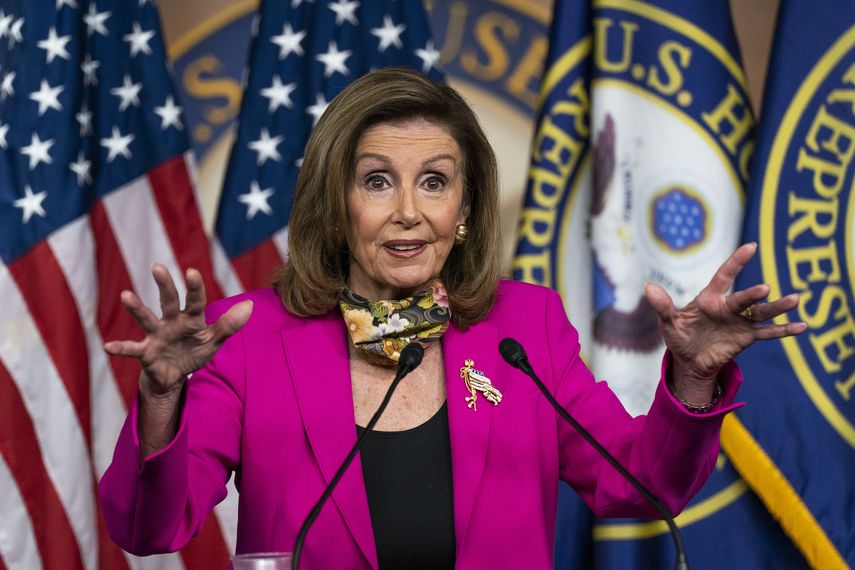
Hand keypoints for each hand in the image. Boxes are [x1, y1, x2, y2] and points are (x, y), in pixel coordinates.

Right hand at [104, 264, 251, 397]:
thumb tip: (249, 305)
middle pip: (169, 301)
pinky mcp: (146, 352)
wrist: (175, 376)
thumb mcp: (214, 341)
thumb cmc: (194, 352)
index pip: (196, 301)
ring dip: (137, 308)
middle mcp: (172, 322)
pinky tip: (108, 345)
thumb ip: (229, 325)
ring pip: (147, 319)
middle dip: (165, 285)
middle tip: (158, 266)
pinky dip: (121, 347)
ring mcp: (157, 335)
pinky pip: (132, 349)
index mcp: (192, 318)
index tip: (192, 272)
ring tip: (126, 295)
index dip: (195, 288)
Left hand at [644, 243, 806, 403]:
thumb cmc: (680, 337)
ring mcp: (740, 321)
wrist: (689, 361)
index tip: (750, 247)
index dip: (736, 262)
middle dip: (753, 294)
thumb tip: (649, 287)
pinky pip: (768, 333)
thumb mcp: (668, 323)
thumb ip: (662, 306)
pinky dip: (784, 330)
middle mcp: (729, 307)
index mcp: (710, 299)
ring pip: (762, 312)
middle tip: (764, 289)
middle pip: (744, 298)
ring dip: (778, 308)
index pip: (724, 276)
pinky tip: (802, 326)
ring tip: (795, 299)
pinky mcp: (747, 337)